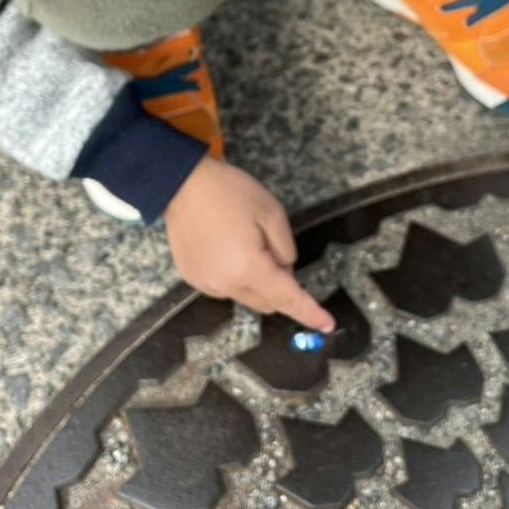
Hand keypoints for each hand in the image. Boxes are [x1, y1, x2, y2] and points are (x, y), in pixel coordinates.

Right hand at [165, 157, 334, 331]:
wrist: (181, 184)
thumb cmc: (230, 193)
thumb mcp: (272, 213)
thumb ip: (286, 249)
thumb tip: (285, 272)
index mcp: (249, 268)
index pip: (288, 299)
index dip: (310, 313)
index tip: (327, 324)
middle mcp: (226, 285)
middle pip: (268, 303)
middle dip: (281, 287)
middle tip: (274, 250)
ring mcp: (206, 284)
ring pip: (246, 297)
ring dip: (257, 283)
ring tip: (246, 243)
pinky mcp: (193, 278)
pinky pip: (225, 288)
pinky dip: (235, 278)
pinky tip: (227, 248)